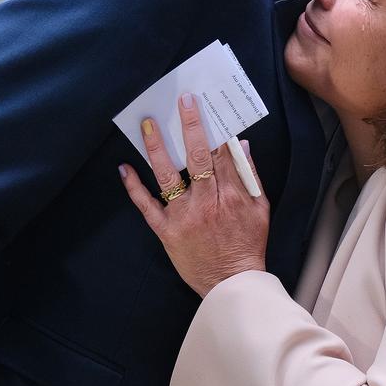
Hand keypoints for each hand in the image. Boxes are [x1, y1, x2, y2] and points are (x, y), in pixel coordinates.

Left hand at [119, 93, 269, 296]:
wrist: (231, 283)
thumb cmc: (248, 244)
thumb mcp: (260, 208)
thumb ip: (250, 175)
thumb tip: (240, 145)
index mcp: (232, 195)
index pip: (220, 153)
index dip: (214, 128)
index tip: (205, 107)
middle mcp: (207, 202)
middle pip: (197, 157)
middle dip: (191, 126)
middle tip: (183, 102)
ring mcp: (184, 216)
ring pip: (168, 176)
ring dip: (157, 148)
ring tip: (148, 125)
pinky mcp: (166, 231)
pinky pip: (147, 206)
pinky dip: (134, 187)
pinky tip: (124, 168)